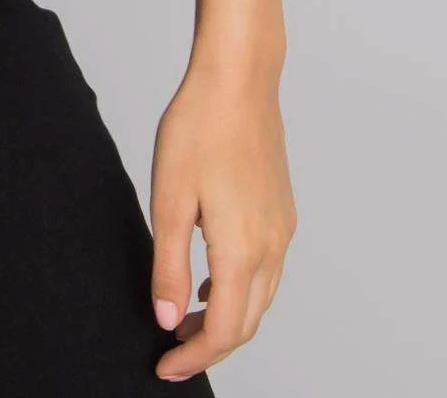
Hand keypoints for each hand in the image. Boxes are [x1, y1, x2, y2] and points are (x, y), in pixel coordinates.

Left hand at [148, 63, 297, 381]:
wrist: (239, 79)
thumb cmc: (198, 129)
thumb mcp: (169, 199)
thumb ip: (169, 266)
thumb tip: (168, 321)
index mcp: (242, 249)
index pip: (226, 330)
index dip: (196, 357)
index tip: (164, 367)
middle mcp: (272, 246)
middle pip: (248, 322)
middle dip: (212, 345)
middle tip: (171, 352)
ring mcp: (282, 228)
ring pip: (261, 298)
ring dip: (229, 319)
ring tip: (187, 321)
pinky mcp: (282, 210)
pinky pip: (267, 270)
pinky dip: (242, 290)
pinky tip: (213, 279)